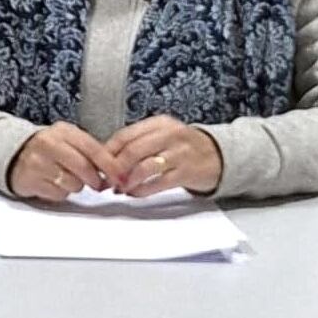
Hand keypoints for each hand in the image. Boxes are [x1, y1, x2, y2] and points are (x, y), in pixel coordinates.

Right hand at [7, 122, 122, 201]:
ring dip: (75, 186)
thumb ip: (90, 152)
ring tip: (67, 179)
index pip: (93, 148)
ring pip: (72, 183)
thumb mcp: (69, 142)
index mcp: (63, 131)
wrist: (13, 154)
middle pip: (84, 167)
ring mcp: (38, 161)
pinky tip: (53, 183)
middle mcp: (49, 143)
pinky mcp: (30, 179)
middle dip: (95, 180)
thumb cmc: (49, 150)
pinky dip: (60, 193)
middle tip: (98, 185)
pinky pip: (58, 194)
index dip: (110, 165)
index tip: (121, 177)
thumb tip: (116, 171)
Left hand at [106, 115, 222, 196]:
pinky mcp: (187, 172)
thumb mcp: (162, 136)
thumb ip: (138, 143)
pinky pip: (158, 183)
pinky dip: (142, 190)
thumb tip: (107, 158)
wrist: (220, 155)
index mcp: (159, 123)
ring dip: (127, 180)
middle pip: (132, 151)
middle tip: (105, 179)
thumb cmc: (183, 147)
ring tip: (119, 188)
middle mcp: (169, 135)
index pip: (125, 135)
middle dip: (114, 168)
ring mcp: (179, 154)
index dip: (107, 152)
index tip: (97, 164)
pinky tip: (134, 193)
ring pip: (144, 167)